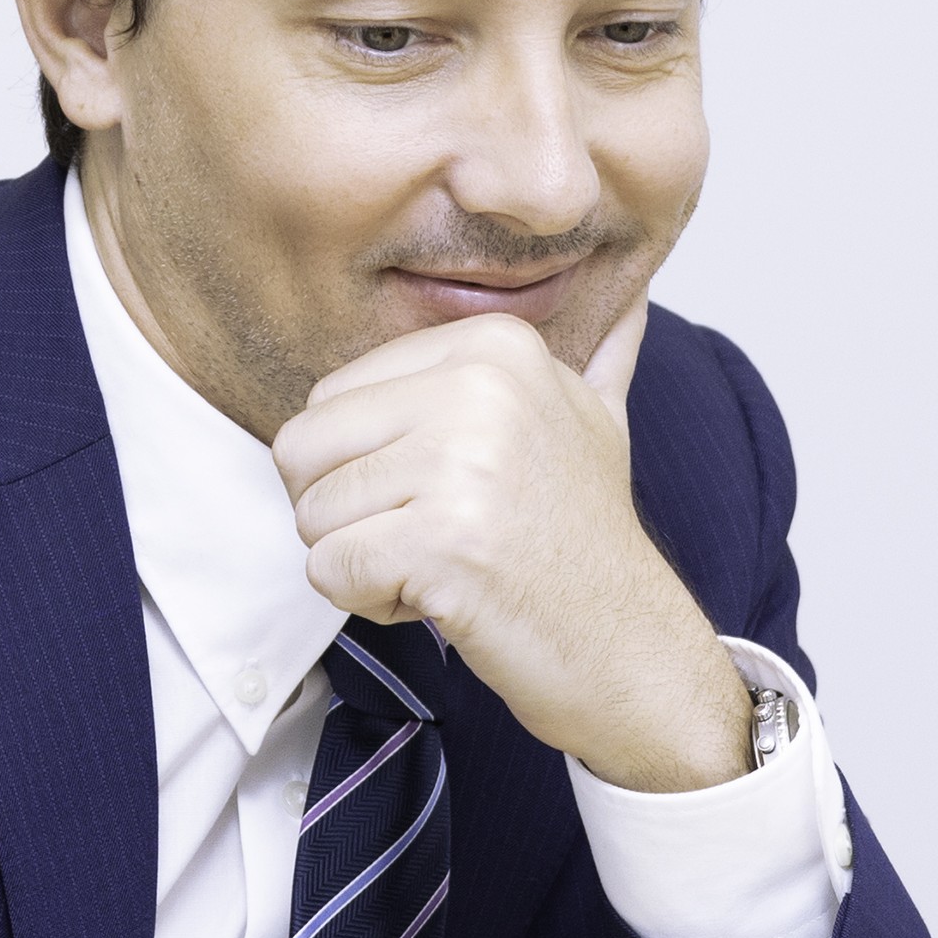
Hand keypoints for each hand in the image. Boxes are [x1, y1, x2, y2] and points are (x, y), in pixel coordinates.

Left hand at [271, 306, 747, 790]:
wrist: (629, 644)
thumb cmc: (588, 540)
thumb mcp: (598, 419)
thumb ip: (597, 351)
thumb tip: (633, 293)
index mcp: (495, 346)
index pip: (333, 395)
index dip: (366, 462)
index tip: (447, 490)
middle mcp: (478, 390)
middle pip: (304, 447)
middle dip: (345, 510)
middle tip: (429, 536)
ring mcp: (460, 466)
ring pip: (311, 513)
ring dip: (361, 560)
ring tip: (443, 565)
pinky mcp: (439, 543)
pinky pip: (328, 570)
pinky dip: (368, 601)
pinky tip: (440, 599)